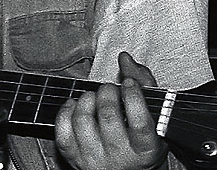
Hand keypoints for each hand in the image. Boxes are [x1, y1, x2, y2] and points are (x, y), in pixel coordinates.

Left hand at [55, 52, 166, 169]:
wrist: (129, 169)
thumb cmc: (142, 139)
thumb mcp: (154, 114)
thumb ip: (143, 82)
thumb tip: (124, 58)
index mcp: (145, 148)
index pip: (139, 121)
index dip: (132, 95)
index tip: (129, 83)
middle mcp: (120, 157)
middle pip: (107, 116)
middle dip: (107, 92)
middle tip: (110, 89)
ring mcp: (95, 160)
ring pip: (83, 121)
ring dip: (87, 99)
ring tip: (94, 97)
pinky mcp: (75, 159)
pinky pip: (63, 132)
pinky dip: (66, 112)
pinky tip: (75, 106)